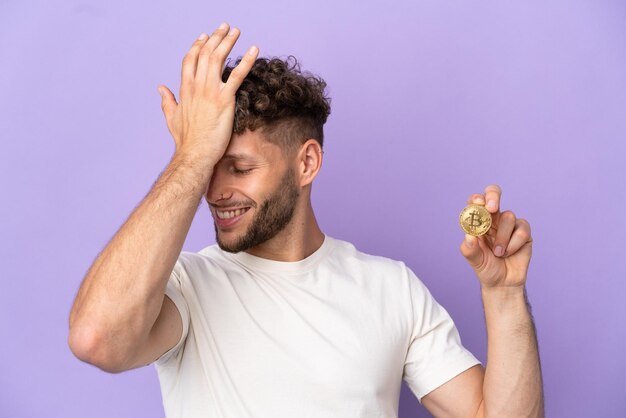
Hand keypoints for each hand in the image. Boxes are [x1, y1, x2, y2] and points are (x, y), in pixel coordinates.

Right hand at [157, 23, 258, 160]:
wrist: (195, 153)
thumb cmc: (185, 140)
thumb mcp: (171, 117)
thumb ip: (167, 101)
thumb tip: (160, 88)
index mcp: (185, 89)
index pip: (190, 60)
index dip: (197, 46)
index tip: (204, 36)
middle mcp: (197, 86)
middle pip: (205, 54)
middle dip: (215, 37)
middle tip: (225, 27)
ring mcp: (210, 91)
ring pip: (218, 58)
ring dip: (228, 42)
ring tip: (236, 31)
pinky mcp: (225, 99)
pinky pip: (238, 75)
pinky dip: (247, 60)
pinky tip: (254, 49)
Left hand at [459, 184, 532, 288]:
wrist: (503, 283)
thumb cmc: (486, 268)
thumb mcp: (474, 260)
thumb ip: (469, 248)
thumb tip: (469, 235)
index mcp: (477, 221)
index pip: (476, 202)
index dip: (477, 199)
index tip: (478, 203)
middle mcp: (493, 218)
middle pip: (493, 194)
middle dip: (493, 196)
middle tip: (492, 208)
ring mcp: (509, 224)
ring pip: (508, 216)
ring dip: (502, 237)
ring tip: (499, 253)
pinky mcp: (523, 232)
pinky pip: (522, 229)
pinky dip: (514, 242)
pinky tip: (510, 253)